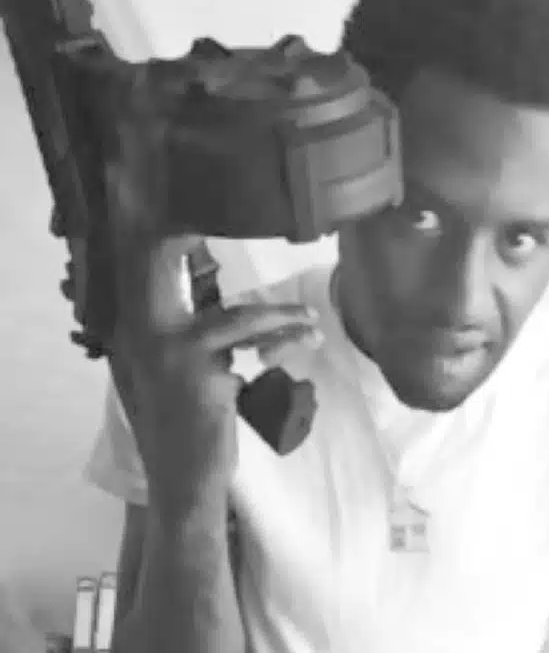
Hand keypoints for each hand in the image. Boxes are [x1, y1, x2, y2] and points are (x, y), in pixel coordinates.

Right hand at [102, 98, 319, 517]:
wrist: (186, 479)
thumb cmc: (192, 420)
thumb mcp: (187, 366)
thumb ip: (195, 324)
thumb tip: (222, 291)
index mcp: (133, 321)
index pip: (137, 255)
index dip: (148, 213)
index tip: (163, 173)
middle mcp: (134, 324)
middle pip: (150, 250)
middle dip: (173, 211)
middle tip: (208, 176)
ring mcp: (157, 341)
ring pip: (221, 303)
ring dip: (275, 317)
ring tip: (311, 326)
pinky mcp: (188, 361)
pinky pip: (242, 330)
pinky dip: (279, 332)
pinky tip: (306, 337)